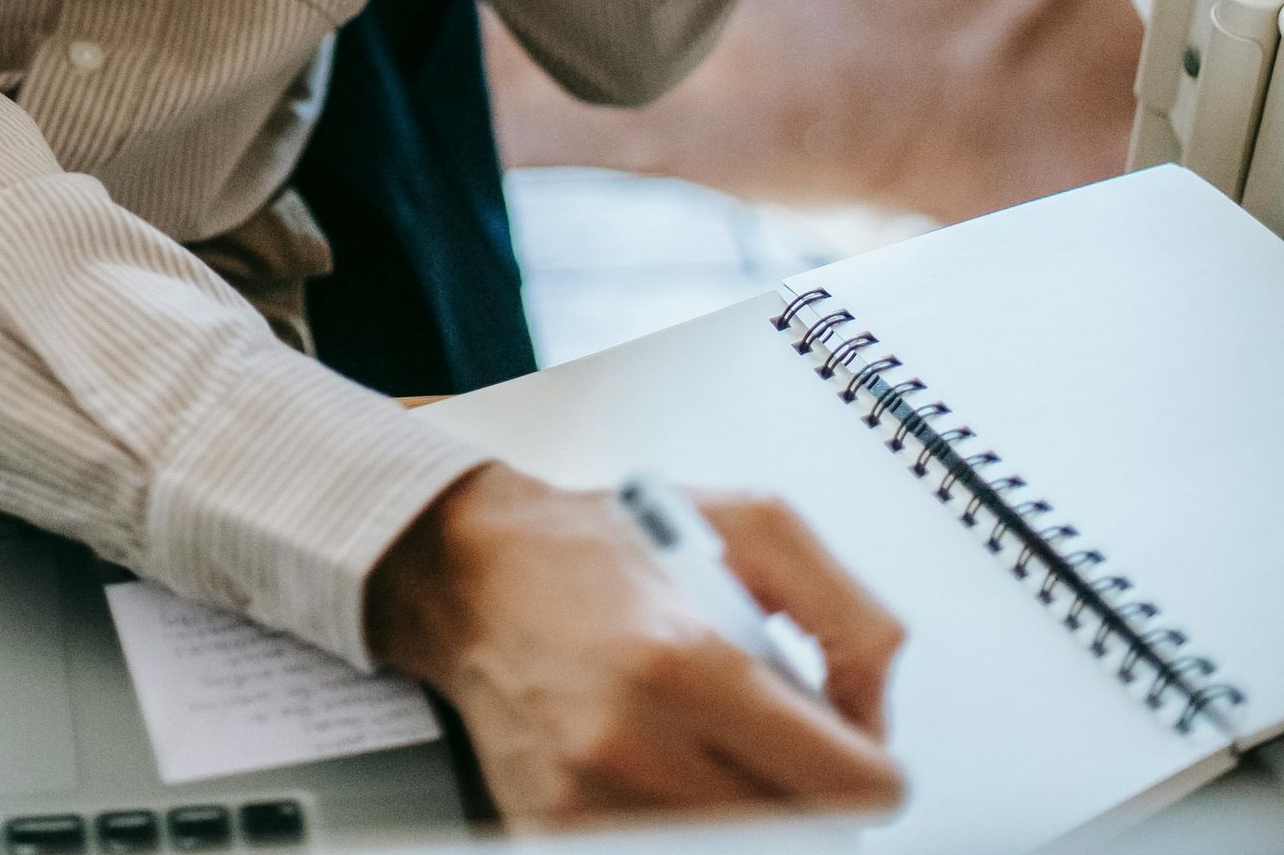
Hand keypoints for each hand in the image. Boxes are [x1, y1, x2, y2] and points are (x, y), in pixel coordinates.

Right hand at [366, 463, 903, 823]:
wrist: (472, 575)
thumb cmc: (603, 546)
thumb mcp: (748, 526)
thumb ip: (846, 611)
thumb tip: (875, 711)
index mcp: (687, 663)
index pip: (841, 785)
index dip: (875, 772)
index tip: (866, 756)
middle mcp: (635, 745)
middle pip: (797, 836)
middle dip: (814, 795)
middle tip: (794, 749)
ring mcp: (591, 806)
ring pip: (738, 852)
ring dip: (757, 817)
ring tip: (732, 756)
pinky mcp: (557, 835)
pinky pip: (665, 850)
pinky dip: (691, 826)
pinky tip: (679, 777)